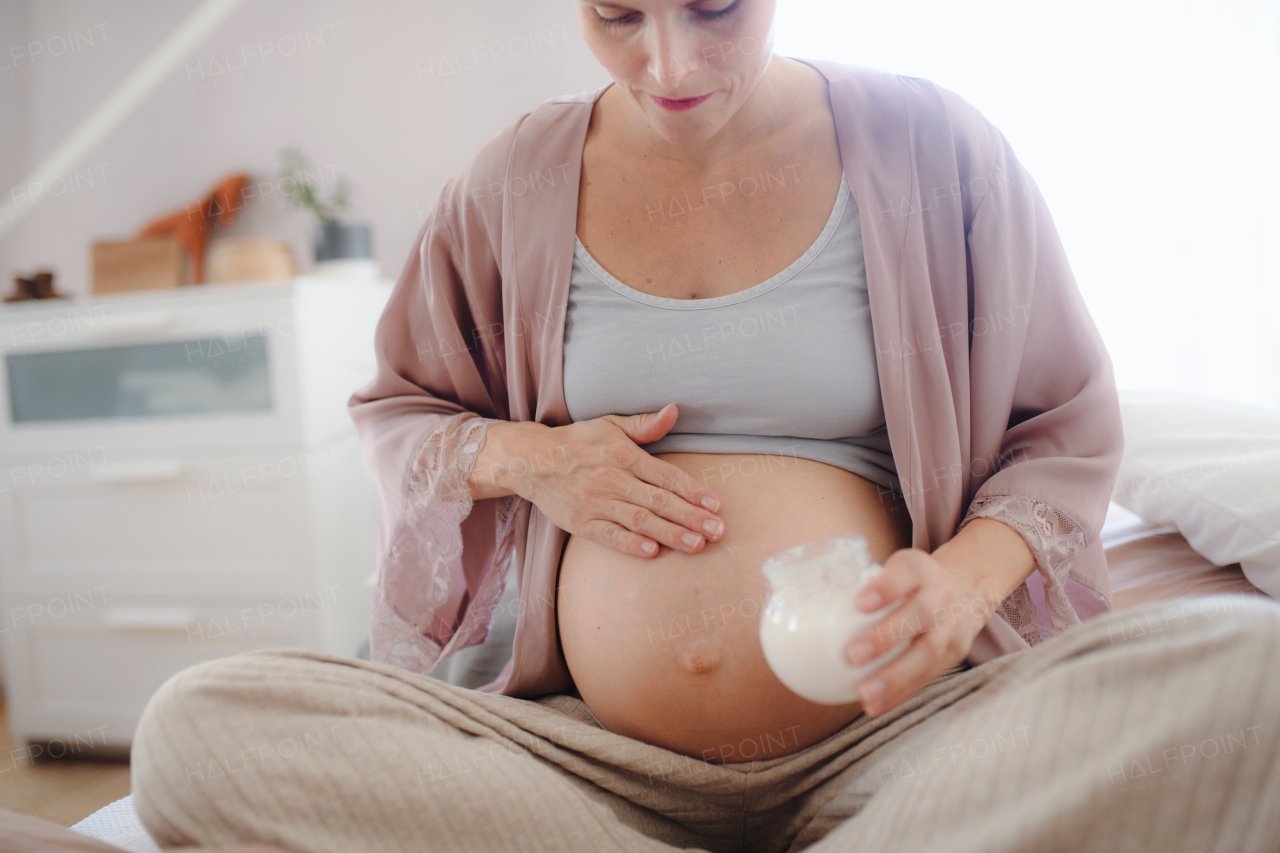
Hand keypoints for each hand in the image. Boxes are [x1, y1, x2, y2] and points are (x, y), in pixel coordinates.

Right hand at [496, 403, 725, 558]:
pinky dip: (631, 544)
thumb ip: (645, 425)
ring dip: (670, 534)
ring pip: (640, 521)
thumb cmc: (577, 442)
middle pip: (659, 501)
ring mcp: (596, 503)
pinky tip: (653, 551)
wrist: (530, 459)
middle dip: (691, 517)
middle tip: (718, 530)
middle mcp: (612, 480)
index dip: (692, 490)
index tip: (716, 504)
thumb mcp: (610, 425)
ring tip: (697, 544)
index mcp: (623, 455)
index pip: (666, 475)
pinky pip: (610, 536)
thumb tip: (674, 411)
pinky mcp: (581, 522)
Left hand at [843, 547, 994, 715]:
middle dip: (886, 637)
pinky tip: (875, 704)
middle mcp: (941, 595)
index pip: (906, 573)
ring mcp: (952, 626)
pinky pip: (928, 676)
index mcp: (920, 569)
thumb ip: (859, 580)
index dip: (886, 587)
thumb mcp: (894, 569)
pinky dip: (901, 692)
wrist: (965, 591)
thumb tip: (798, 602)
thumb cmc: (911, 583)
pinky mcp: (955, 653)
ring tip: (865, 694)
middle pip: (920, 615)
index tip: (860, 602)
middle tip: (852, 655)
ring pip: (928, 653)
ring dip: (895, 677)